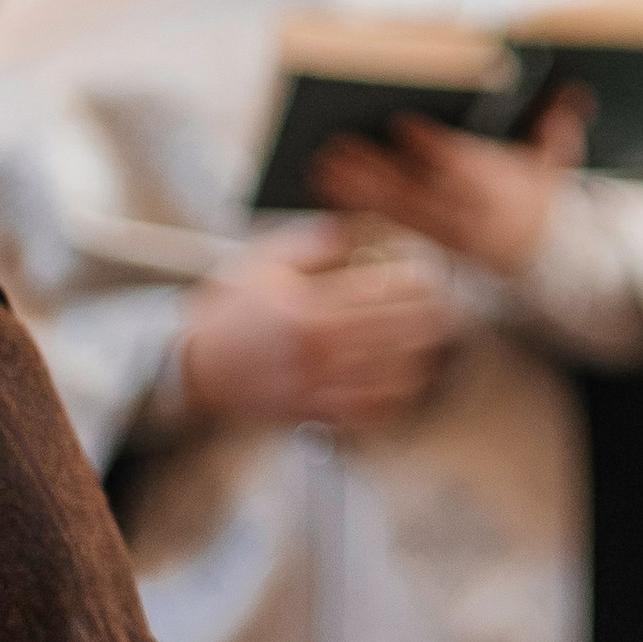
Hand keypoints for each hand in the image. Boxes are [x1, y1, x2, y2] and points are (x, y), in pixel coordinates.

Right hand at [179, 230, 460, 438]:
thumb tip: (359, 226)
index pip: (378, 296)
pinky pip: (367, 414)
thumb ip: (316, 242)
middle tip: (446, 309)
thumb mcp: (267, 260)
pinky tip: (407, 381)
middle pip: (395, 339)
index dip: (414, 286)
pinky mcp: (313, 413)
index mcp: (306, 311)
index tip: (430, 275)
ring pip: (389, 381)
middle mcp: (315, 354)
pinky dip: (394, 400)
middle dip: (428, 323)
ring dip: (420, 362)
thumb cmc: (233, 306)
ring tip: (433, 345)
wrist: (196, 363)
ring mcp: (316, 388)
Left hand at [310, 93, 588, 276]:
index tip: (402, 123)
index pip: (466, 166)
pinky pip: (389, 224)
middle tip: (338, 146)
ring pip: (396, 211)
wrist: (541, 258)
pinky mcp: (428, 242)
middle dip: (377, 171)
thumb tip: (572, 93)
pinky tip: (329, 191)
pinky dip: (358, 210)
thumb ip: (558, 129)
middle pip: (419, 192)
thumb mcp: (556, 163)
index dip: (434, 147)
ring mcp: (447, 234)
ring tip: (322, 166)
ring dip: (357, 191)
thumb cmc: (541, 194)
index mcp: (505, 191)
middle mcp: (472, 217)